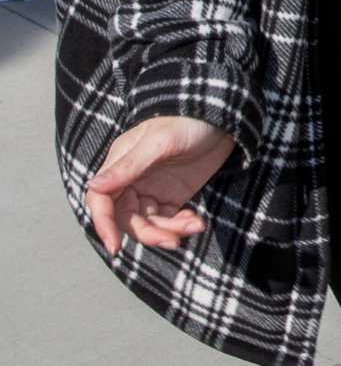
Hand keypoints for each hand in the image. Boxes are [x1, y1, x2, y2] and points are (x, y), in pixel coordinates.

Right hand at [84, 114, 236, 255]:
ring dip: (169, 231)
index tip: (114, 247)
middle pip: (127, 219)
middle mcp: (131, 181)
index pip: (102, 201)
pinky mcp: (171, 197)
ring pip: (149, 224)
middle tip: (173, 240)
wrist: (222, 117)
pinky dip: (180, 225)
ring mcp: (151, 190)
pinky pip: (168, 220)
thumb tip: (93, 186)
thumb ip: (129, 166)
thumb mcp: (159, 142)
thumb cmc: (187, 121)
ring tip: (195, 226)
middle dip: (148, 233)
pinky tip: (196, 221)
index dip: (104, 225)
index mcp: (119, 165)